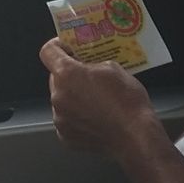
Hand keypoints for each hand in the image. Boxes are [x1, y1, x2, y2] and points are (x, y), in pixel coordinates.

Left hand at [40, 38, 159, 158]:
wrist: (135, 136)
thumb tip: (89, 68)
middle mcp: (58, 96)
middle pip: (55, 78)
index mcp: (67, 74)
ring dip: (72, 96)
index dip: (56, 46)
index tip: (65, 47)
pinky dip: (76, 117)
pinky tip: (93, 117)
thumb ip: (93, 64)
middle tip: (86, 75)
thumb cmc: (127, 101)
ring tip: (93, 99)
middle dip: (68, 75)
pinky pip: (66, 120)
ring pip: (61, 100)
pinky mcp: (66, 136)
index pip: (47, 52)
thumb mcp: (114, 68)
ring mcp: (60, 118)